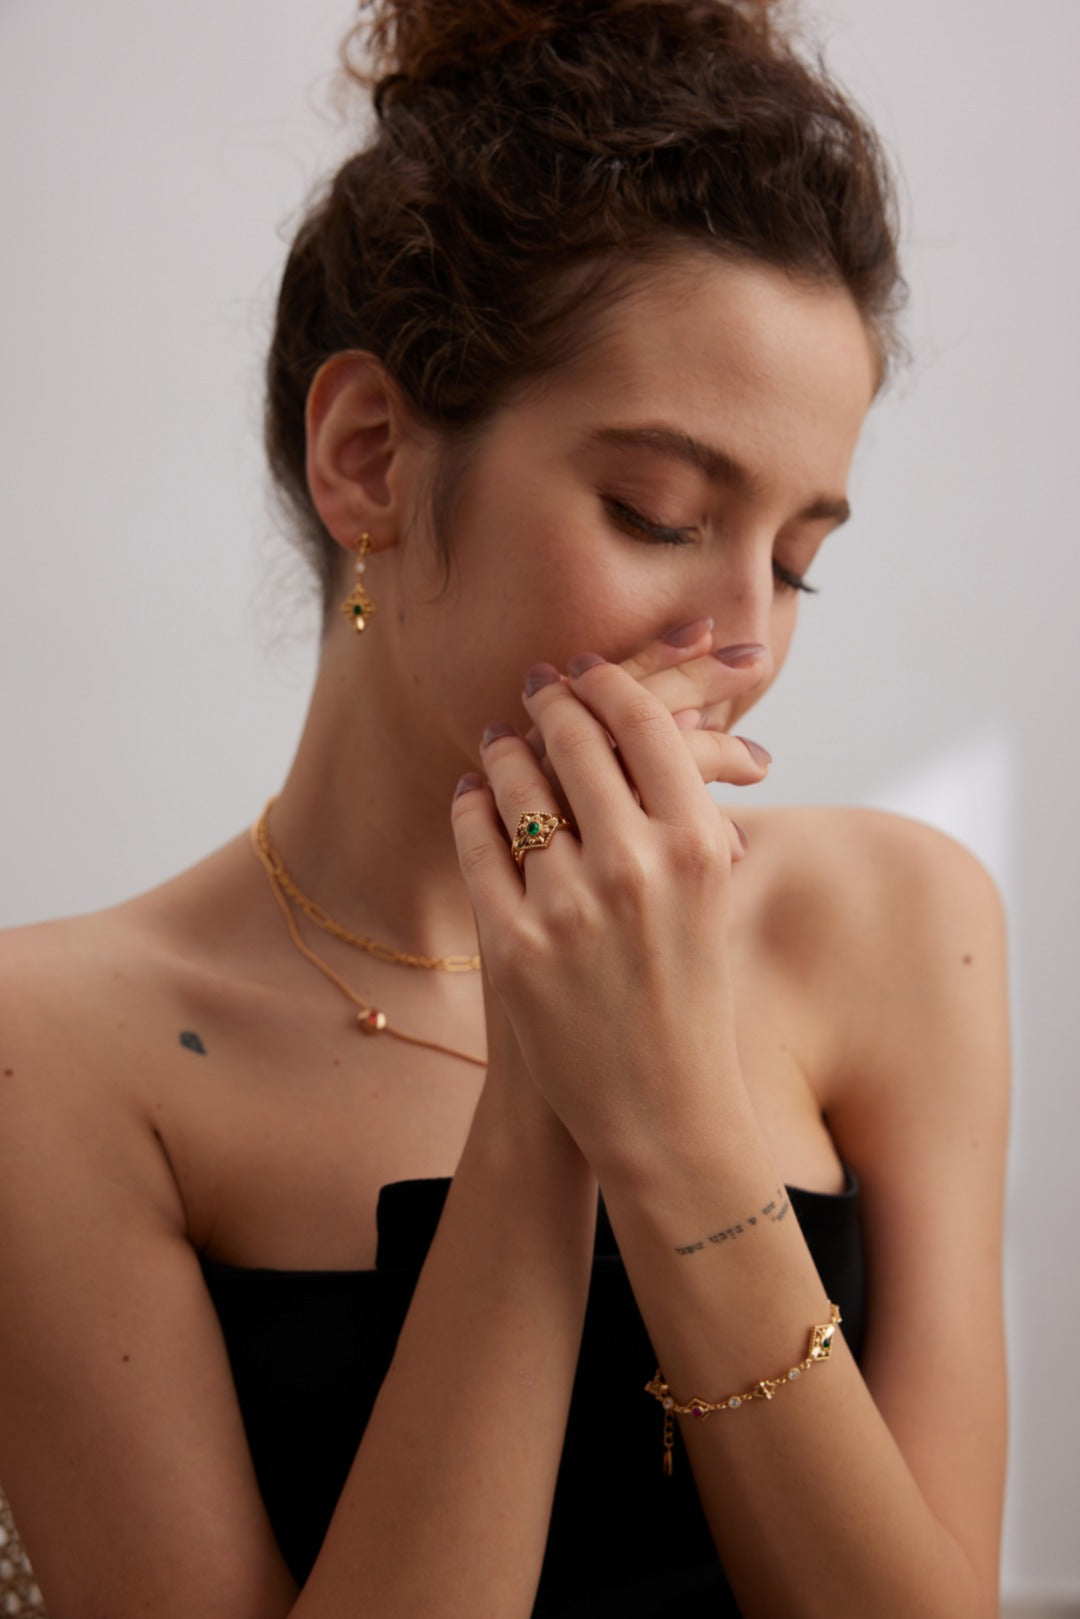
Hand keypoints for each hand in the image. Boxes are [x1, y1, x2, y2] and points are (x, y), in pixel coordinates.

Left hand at [452, 656, 762, 1173]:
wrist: (661, 1109)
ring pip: (518, 789)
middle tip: (535, 686)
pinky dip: (471, 810)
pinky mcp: (515, 948)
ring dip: (505, 751)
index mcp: (698, 846)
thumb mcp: (711, 898)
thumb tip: (659, 728)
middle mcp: (636, 868)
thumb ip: (686, 814)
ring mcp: (570, 909)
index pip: (645, 724)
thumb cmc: (692, 996)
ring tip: (500, 739)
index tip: (587, 672)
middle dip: (550, 702)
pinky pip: (478, 848)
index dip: (609, 685)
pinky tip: (472, 794)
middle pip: (576, 742)